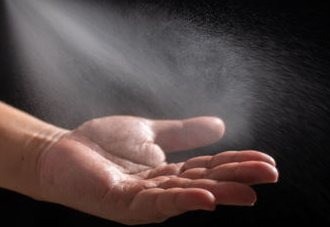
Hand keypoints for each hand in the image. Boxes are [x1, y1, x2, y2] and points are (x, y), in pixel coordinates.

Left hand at [37, 116, 277, 224]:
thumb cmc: (101, 144)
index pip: (207, 168)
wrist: (59, 150)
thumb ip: (182, 132)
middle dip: (236, 179)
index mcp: (166, 172)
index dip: (235, 163)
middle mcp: (159, 190)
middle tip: (270, 174)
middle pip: (203, 183)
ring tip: (248, 190)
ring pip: (185, 196)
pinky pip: (153, 204)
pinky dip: (179, 201)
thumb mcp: (149, 133)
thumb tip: (220, 125)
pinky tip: (203, 197)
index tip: (267, 160)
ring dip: (217, 192)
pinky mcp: (121, 203)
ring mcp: (140, 200)